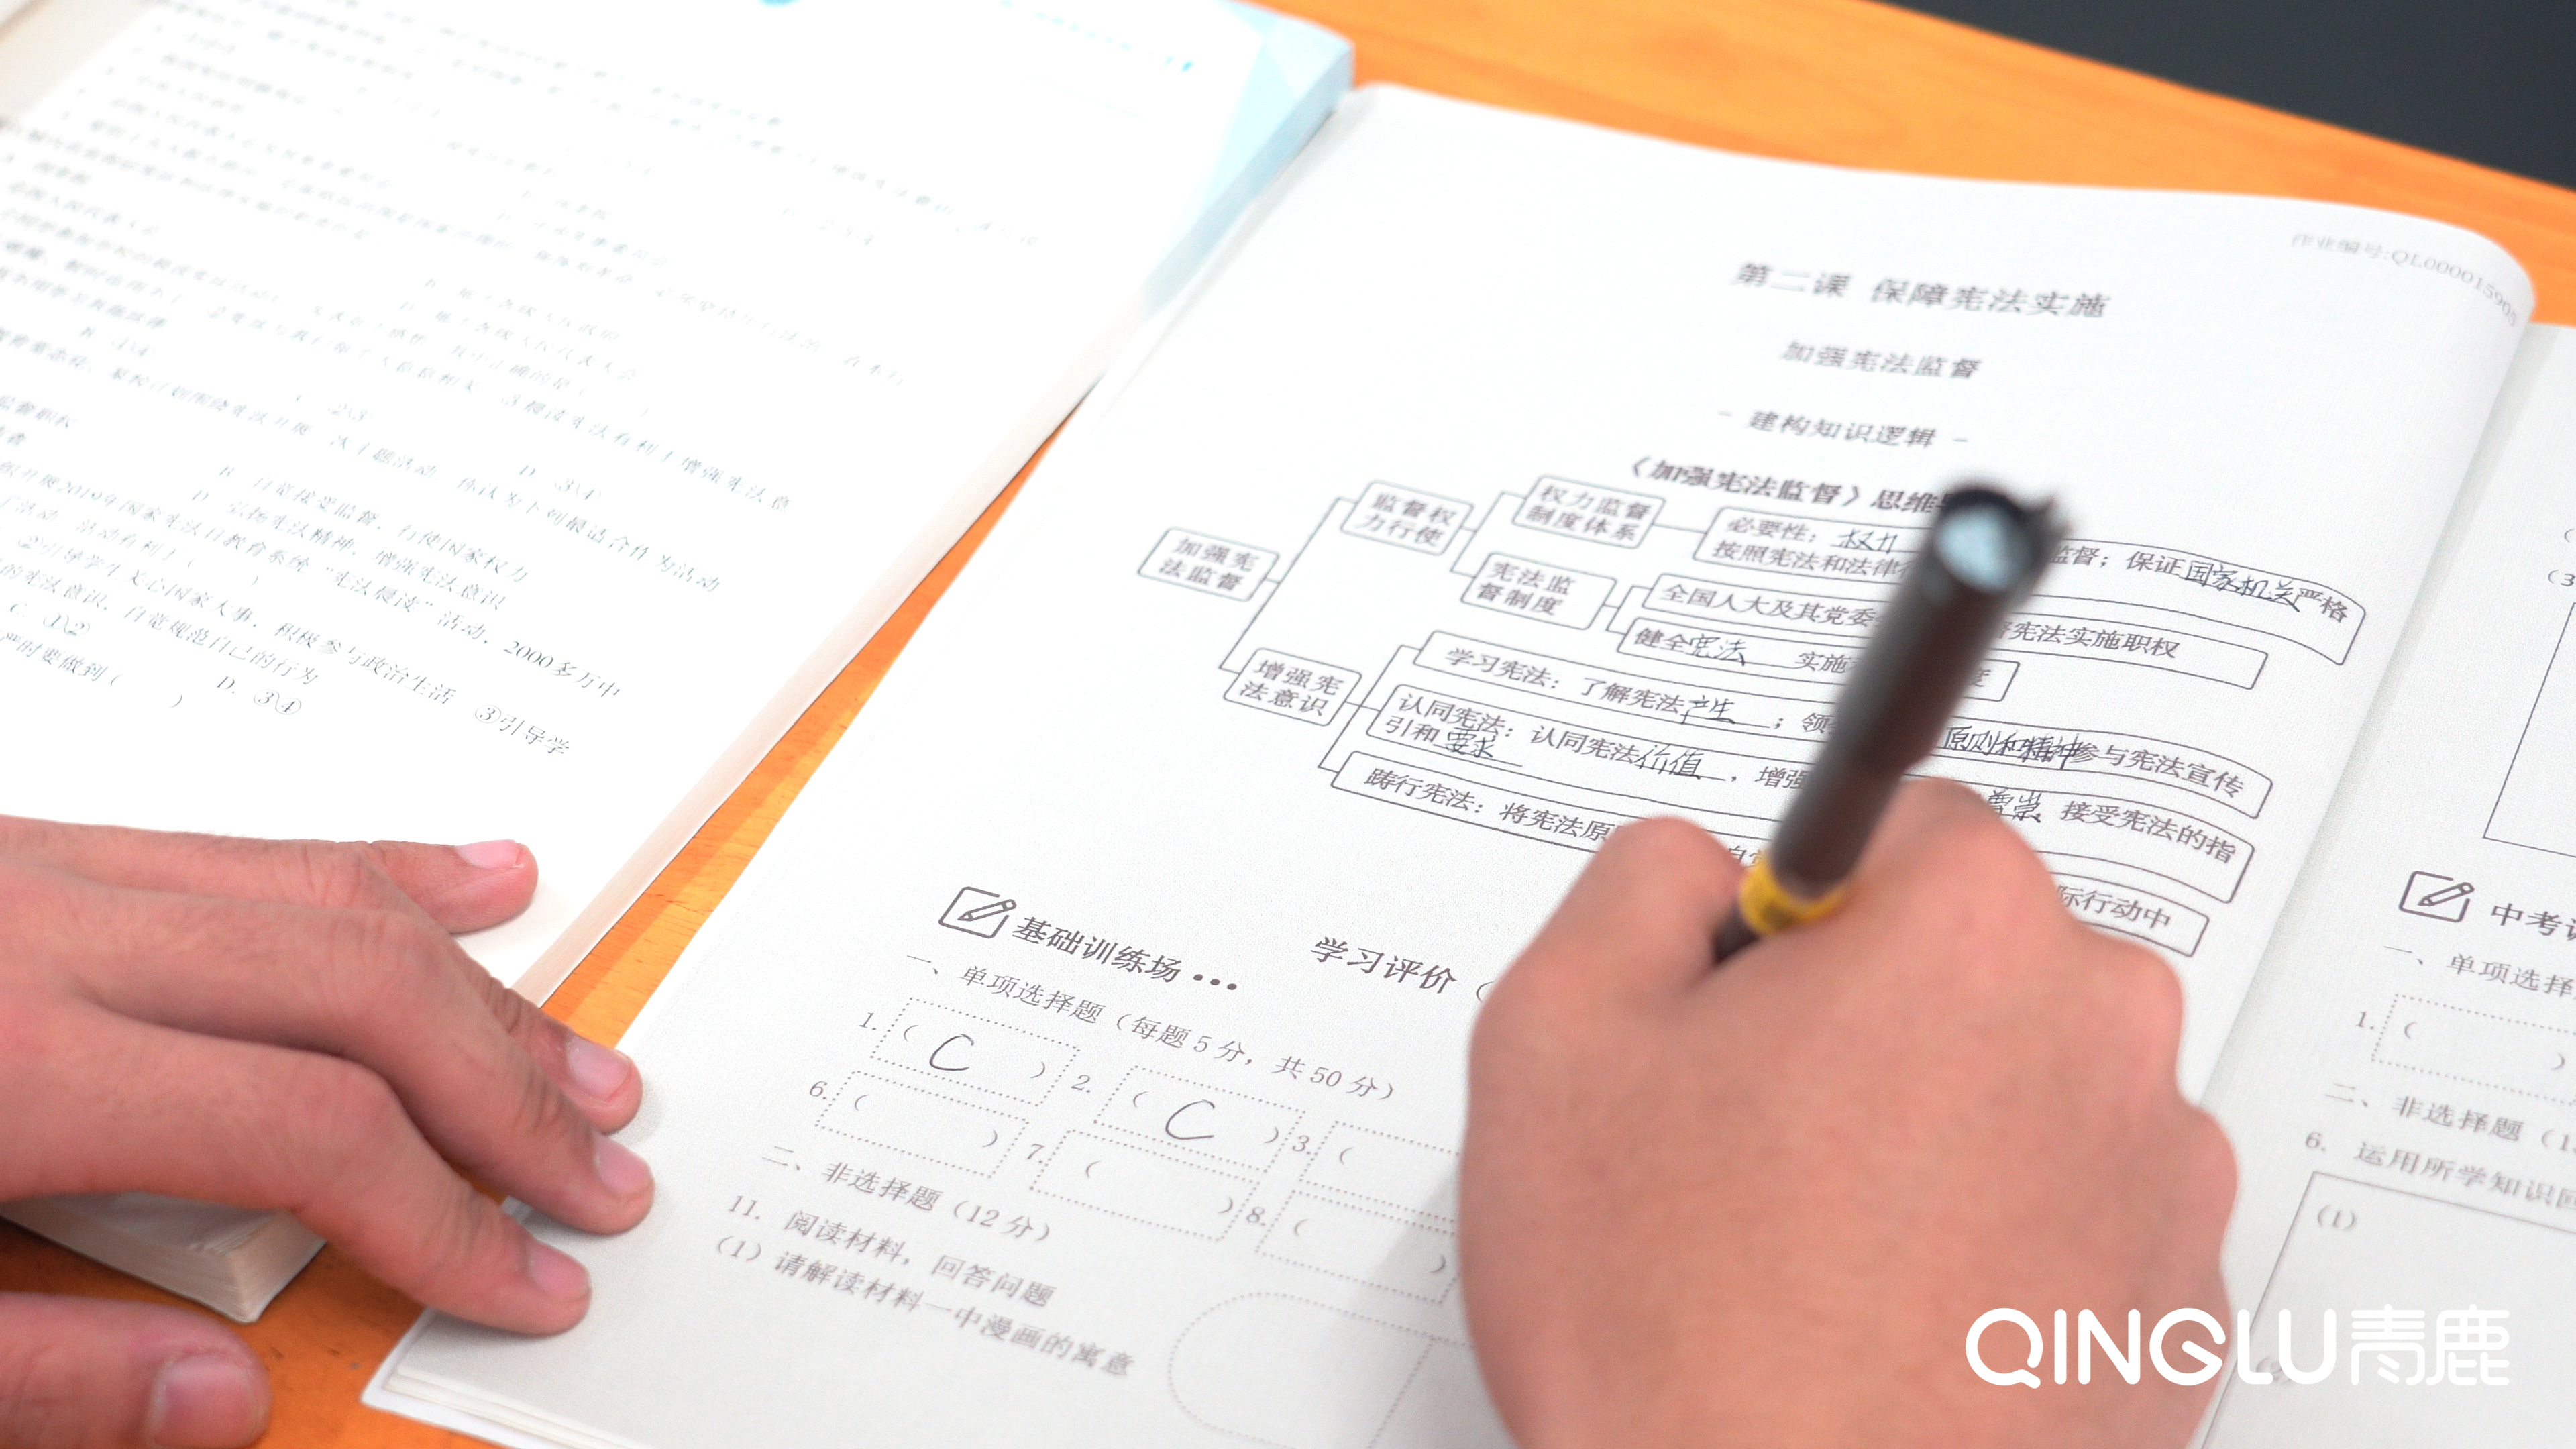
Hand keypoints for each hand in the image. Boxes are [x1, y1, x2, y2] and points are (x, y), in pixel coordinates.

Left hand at [0, 817, 653, 1448]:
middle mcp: (48, 939)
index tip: (524, 1279)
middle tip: (596, 1173)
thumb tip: (222, 1397)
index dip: (443, 1215)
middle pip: (360, 994)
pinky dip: (382, 873)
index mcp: (13, 1065)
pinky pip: (246, 843)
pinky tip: (477, 885)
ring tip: (574, 1064)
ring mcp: (48, 871)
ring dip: (476, 989)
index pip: (308, 1127)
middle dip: (504, 1097)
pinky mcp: (37, 842)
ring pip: (327, 899)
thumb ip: (36, 1373)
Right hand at [1459, 783, 2233, 1448]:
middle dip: (1874, 1020)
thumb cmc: (1676, 1330)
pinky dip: (1995, 1250)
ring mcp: (2162, 1185)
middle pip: (1977, 960)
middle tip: (1755, 1143)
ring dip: (1938, 1137)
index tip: (1754, 999)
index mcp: (1970, 930)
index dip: (1798, 914)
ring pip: (2027, 1092)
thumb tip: (1701, 874)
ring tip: (1818, 1255)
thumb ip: (1636, 885)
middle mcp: (2103, 1035)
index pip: (1904, 825)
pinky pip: (2076, 1222)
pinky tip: (1890, 1320)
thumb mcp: (1555, 1035)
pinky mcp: (2178, 1317)